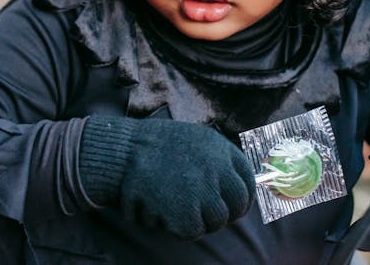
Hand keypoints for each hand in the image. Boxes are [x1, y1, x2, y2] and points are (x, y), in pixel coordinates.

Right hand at [79, 116, 254, 239]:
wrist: (121, 152)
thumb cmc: (151, 145)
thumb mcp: (192, 138)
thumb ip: (216, 158)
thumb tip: (236, 183)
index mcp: (219, 148)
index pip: (248, 180)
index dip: (243, 196)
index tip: (233, 204)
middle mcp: (217, 168)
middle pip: (238, 204)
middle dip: (225, 212)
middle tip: (207, 213)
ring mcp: (203, 191)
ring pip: (217, 220)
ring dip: (200, 219)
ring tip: (176, 207)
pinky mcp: (186, 213)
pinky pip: (194, 230)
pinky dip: (180, 227)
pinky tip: (164, 212)